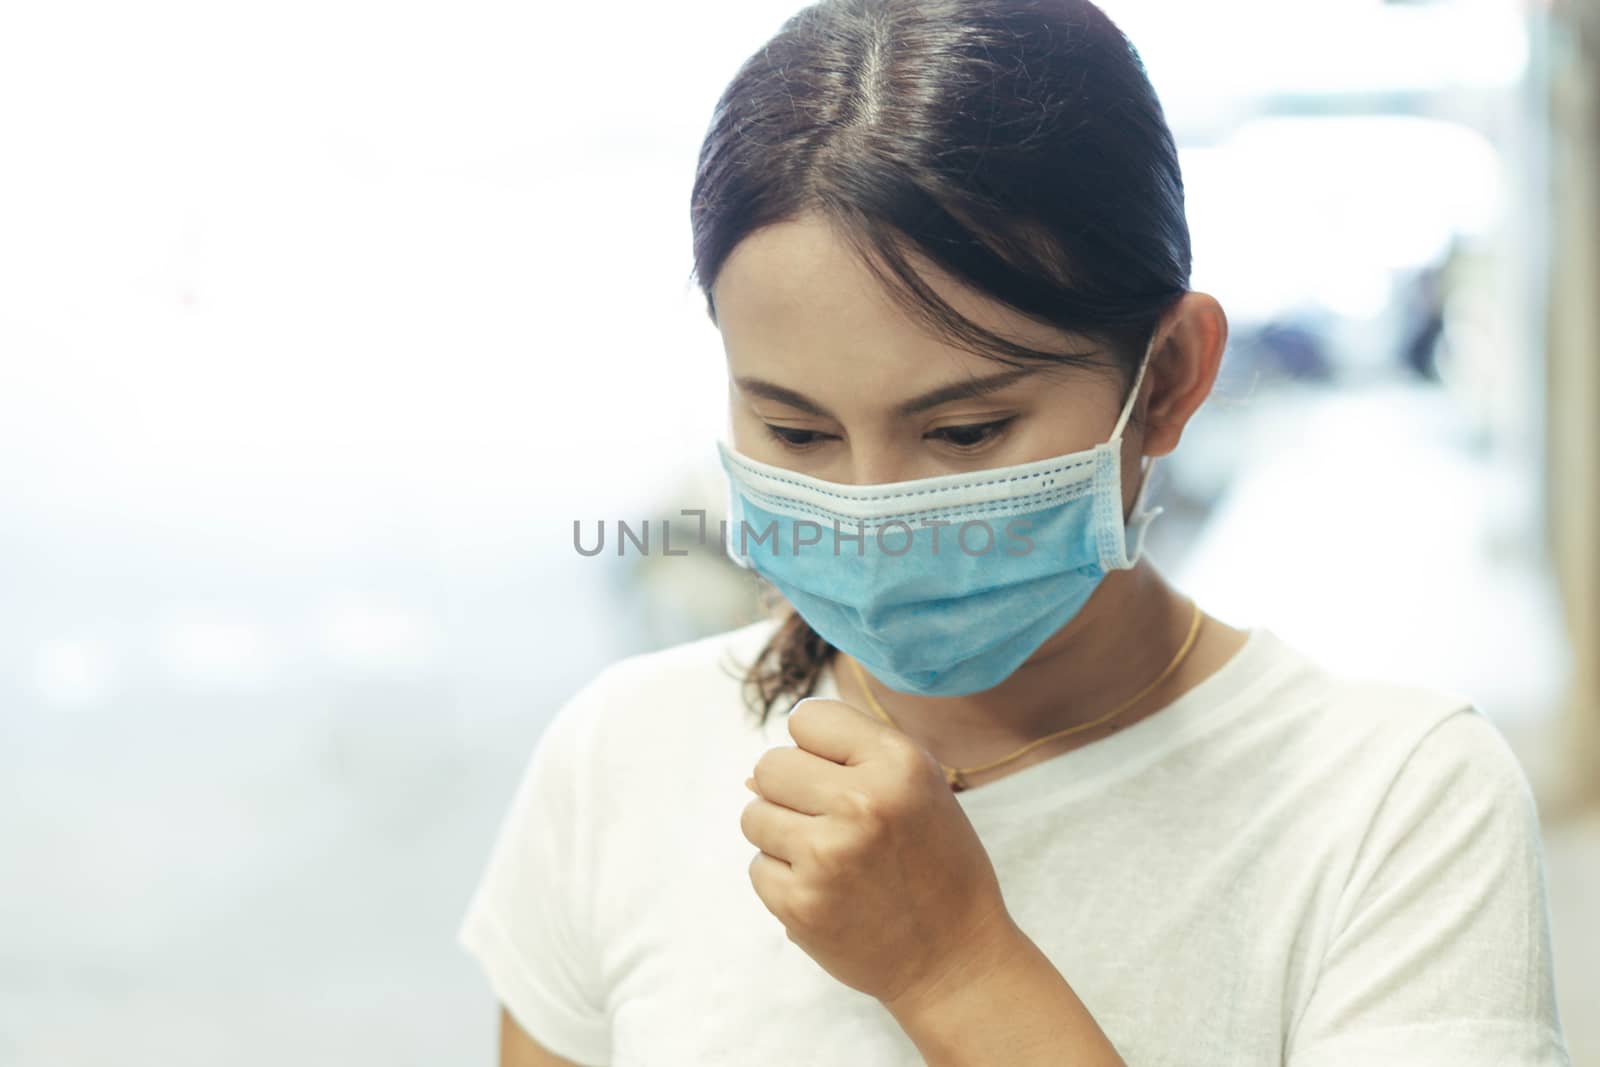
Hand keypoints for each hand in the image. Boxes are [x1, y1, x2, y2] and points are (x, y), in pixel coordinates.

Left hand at [740, 696, 1017, 1006]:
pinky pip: (757, 867)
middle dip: (790, 790)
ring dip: (781, 834)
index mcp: (899, 763)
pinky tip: (826, 892)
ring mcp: (827, 855)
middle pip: (769, 765)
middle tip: (830, 822)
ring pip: (753, 815)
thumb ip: (849, 758)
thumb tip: (751, 775)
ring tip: (830, 858)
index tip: (841, 776)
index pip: (807, 717)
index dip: (817, 748)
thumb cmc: (936, 866)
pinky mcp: (800, 904)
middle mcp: (862, 802)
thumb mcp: (919, 789)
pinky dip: (783, 880)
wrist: (955, 959)